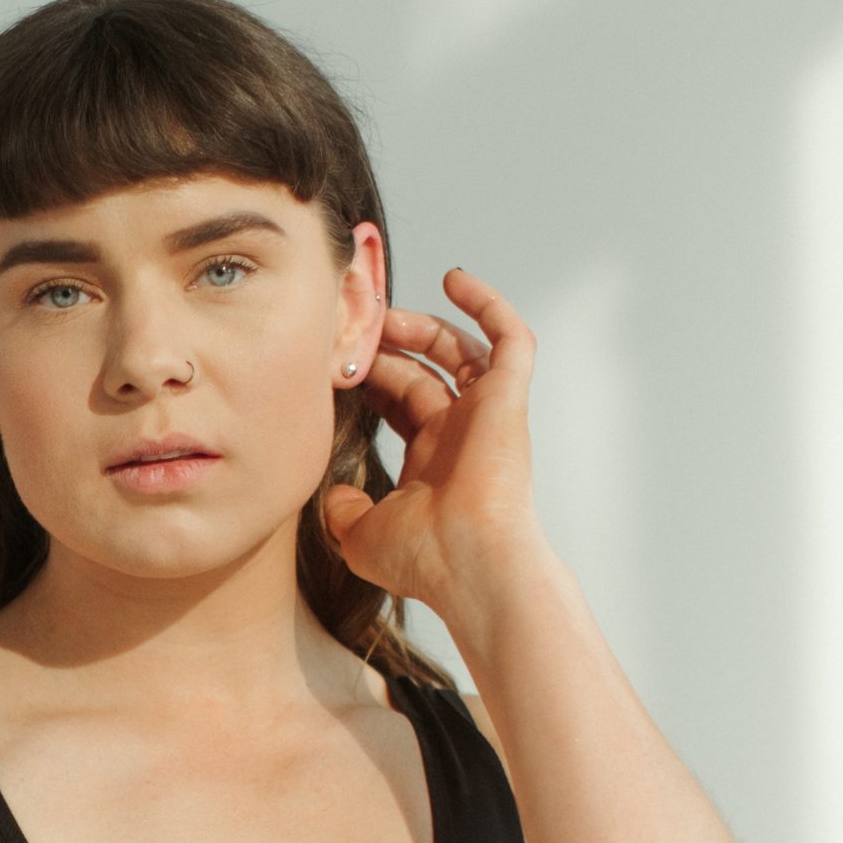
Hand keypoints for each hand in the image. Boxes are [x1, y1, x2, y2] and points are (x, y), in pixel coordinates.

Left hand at [319, 265, 547, 620]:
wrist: (467, 562)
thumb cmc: (422, 559)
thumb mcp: (359, 534)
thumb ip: (342, 509)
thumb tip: (332, 492)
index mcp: (431, 461)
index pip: (402, 402)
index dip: (372, 376)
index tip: (338, 360)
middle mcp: (460, 435)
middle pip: (425, 372)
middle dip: (388, 348)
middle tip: (355, 330)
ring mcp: (486, 414)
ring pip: (461, 351)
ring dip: (423, 327)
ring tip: (387, 314)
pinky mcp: (509, 397)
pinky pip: (511, 338)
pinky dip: (488, 304)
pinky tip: (455, 280)